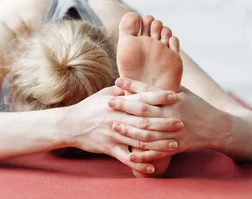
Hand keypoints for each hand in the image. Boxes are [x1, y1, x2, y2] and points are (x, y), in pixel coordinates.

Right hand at [65, 86, 182, 174]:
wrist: (70, 124)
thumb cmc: (89, 107)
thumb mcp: (103, 94)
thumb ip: (121, 90)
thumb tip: (137, 83)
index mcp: (116, 103)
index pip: (141, 98)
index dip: (159, 97)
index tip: (175, 96)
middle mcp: (116, 118)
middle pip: (144, 120)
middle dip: (164, 122)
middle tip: (181, 123)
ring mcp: (113, 134)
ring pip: (139, 140)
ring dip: (158, 143)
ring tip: (174, 145)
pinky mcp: (108, 148)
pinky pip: (126, 158)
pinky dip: (140, 164)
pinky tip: (153, 168)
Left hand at [108, 78, 228, 163]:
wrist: (218, 127)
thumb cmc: (197, 105)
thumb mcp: (183, 91)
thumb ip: (165, 86)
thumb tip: (146, 73)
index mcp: (174, 98)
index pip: (149, 90)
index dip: (132, 85)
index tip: (117, 80)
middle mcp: (173, 114)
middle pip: (144, 110)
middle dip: (124, 106)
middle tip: (108, 102)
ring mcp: (174, 132)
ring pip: (147, 132)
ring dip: (129, 130)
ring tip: (114, 125)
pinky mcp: (176, 147)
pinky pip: (156, 152)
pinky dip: (142, 155)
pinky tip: (129, 155)